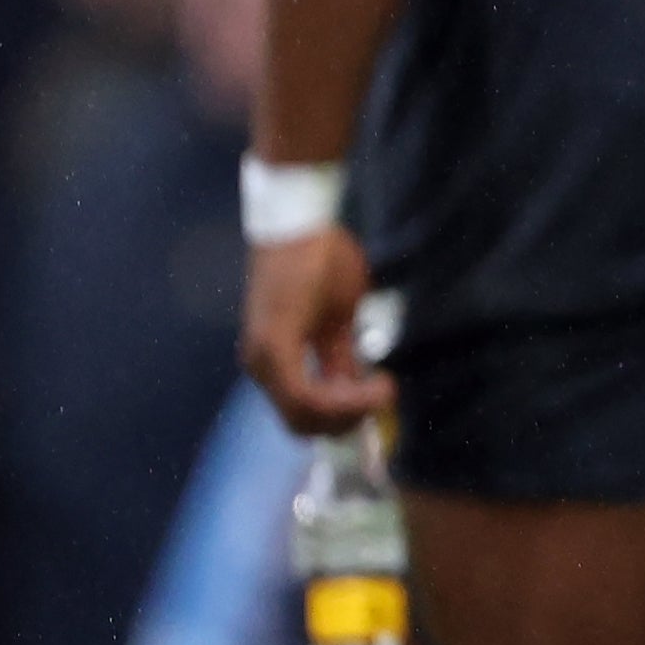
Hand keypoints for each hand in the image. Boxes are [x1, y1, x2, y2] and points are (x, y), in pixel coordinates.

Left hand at [242, 225, 390, 430]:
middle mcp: (260, 365)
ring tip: (384, 388)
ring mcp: (263, 358)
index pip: (304, 413)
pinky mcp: (273, 346)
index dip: (345, 419)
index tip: (382, 398)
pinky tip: (375, 384)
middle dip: (349, 422)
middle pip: (303, 425)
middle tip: (385, 398)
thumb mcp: (337, 316)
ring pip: (304, 417)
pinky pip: (305, 396)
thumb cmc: (319, 259)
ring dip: (349, 412)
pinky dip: (343, 400)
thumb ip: (340, 355)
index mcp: (273, 359)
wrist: (301, 219)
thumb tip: (353, 387)